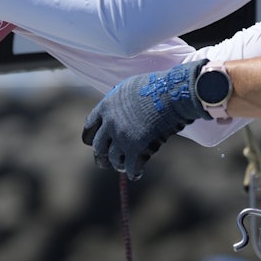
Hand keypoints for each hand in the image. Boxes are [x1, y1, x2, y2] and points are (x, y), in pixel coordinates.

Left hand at [82, 60, 208, 179]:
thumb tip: (118, 110)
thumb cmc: (156, 87)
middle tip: (105, 162)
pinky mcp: (137, 150)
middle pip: (98, 147)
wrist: (171, 94)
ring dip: (119, 164)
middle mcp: (110, 124)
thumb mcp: (129, 88)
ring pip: (113, 160)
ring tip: (124, 166)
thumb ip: (119, 102)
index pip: (90, 127)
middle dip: (101, 156)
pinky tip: (137, 174)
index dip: (91, 137)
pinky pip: (131, 168)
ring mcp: (123, 138)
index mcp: (106, 107)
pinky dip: (134, 172)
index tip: (92, 143)